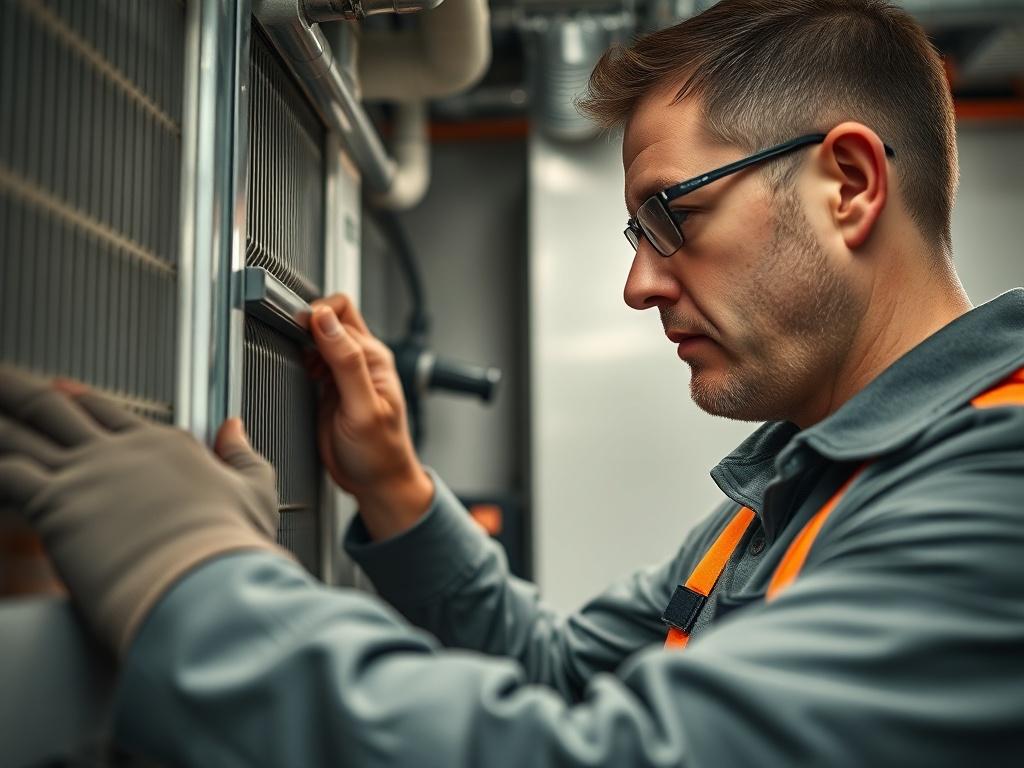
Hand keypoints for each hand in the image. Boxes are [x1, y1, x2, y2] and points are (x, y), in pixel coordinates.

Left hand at [0, 365, 286, 654]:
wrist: (204, 583)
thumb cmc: (230, 550)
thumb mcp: (255, 492)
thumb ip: (242, 454)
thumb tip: (235, 428)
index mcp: (164, 446)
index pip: (110, 411)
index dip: (80, 398)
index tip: (62, 391)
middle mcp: (120, 451)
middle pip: (55, 408)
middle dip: (20, 391)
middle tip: (2, 381)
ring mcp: (85, 474)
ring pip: (21, 434)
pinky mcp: (56, 505)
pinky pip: (6, 473)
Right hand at [307, 295, 433, 540]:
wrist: (377, 483)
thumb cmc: (380, 453)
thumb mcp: (363, 408)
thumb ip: (346, 363)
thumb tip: (326, 321)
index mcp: (374, 358)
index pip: (340, 313)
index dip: (316, 315)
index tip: (298, 330)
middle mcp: (361, 360)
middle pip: (329, 318)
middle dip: (307, 323)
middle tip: (294, 344)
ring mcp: (345, 374)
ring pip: (319, 338)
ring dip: (303, 342)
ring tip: (300, 363)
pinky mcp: (330, 388)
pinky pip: (313, 360)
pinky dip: (301, 360)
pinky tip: (301, 375)